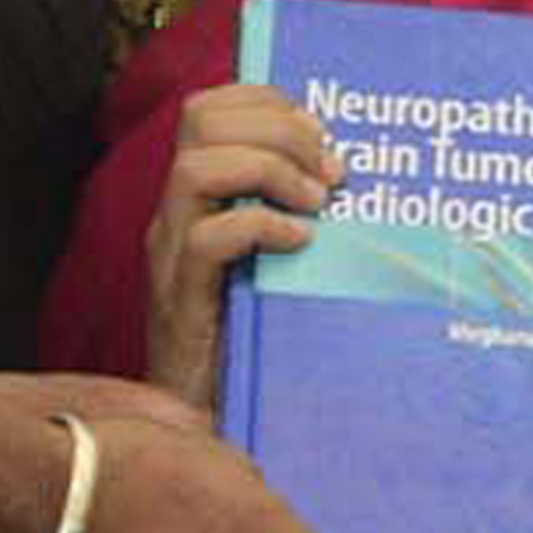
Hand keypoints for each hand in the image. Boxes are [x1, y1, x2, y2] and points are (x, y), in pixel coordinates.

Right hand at [143, 83, 333, 409]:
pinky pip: (206, 241)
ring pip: (194, 169)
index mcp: (197, 199)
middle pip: (200, 119)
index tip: (323, 132)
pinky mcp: (181, 304)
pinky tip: (300, 244)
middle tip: (332, 172)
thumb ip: (299, 219)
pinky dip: (260, 227)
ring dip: (269, 170)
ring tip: (318, 205)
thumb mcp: (280, 265)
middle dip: (277, 127)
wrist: (205, 430)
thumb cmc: (256, 344)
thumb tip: (362, 181)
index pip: (210, 108)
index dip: (268, 101)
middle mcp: (175, 217)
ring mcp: (170, 258)